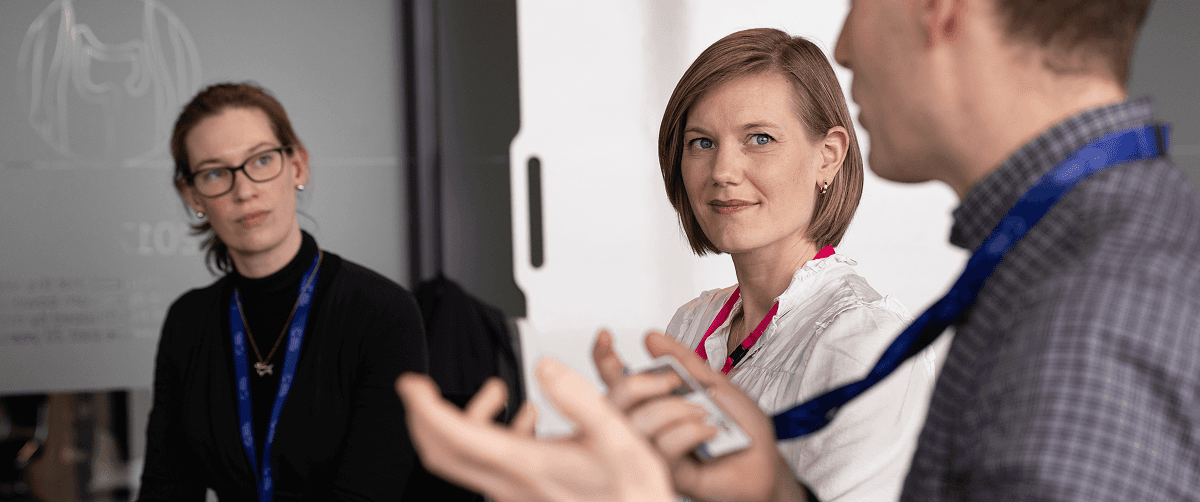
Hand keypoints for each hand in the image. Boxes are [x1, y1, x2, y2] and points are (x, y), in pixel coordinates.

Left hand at [396, 358, 674, 501]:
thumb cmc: (633, 494)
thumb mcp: (618, 438)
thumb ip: (580, 398)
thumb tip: (545, 367)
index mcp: (528, 464)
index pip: (456, 435)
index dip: (425, 407)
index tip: (410, 384)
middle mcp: (512, 484)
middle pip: (443, 454)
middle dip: (425, 417)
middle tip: (421, 389)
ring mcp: (515, 494)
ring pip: (465, 461)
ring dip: (466, 422)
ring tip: (496, 392)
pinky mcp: (525, 497)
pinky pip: (491, 468)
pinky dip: (494, 437)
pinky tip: (528, 420)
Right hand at [593, 330, 807, 501]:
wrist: (764, 460)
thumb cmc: (741, 426)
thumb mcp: (713, 382)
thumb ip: (682, 360)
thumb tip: (651, 338)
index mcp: (655, 399)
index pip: (616, 380)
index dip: (604, 358)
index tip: (606, 336)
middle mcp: (648, 423)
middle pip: (614, 401)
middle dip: (639, 383)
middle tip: (674, 381)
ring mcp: (654, 448)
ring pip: (636, 423)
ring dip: (673, 409)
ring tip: (703, 411)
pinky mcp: (666, 471)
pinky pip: (662, 446)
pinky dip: (688, 431)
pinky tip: (710, 431)